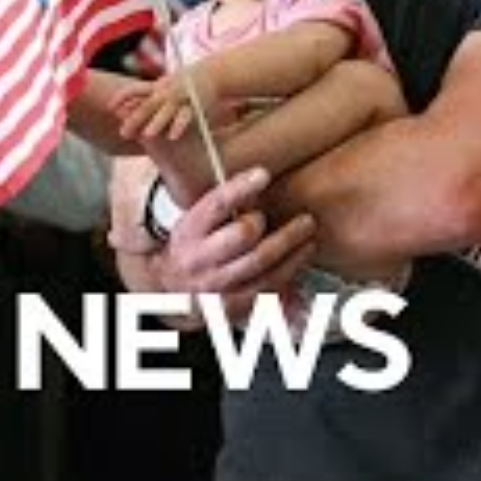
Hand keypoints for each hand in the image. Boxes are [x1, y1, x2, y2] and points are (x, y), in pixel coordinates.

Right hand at [108, 162, 316, 324]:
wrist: (172, 289)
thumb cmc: (196, 244)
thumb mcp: (198, 220)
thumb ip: (226, 203)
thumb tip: (260, 177)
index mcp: (189, 230)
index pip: (216, 204)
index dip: (240, 187)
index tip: (263, 174)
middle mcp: (199, 259)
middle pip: (242, 235)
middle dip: (270, 221)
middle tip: (295, 215)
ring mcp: (215, 285)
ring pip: (261, 264)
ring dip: (292, 247)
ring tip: (308, 232)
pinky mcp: (230, 306)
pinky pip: (266, 289)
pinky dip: (288, 272)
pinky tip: (301, 257)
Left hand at [116, 68, 214, 146]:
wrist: (212, 73)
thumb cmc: (183, 83)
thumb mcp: (163, 86)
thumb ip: (145, 96)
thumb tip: (119, 110)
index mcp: (156, 86)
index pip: (135, 89)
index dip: (122, 97)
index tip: (110, 107)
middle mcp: (166, 91)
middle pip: (148, 104)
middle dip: (135, 119)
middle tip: (123, 133)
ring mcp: (180, 98)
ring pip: (166, 110)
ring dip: (157, 122)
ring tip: (147, 135)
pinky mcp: (194, 105)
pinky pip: (185, 116)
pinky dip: (179, 126)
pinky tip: (173, 137)